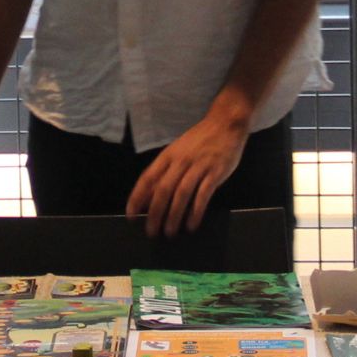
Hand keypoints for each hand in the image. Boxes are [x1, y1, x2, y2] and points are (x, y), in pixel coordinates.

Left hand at [127, 113, 248, 238]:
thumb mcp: (177, 151)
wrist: (226, 124)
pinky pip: (203, 195)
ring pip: (181, 195)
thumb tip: (150, 196)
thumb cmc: (199, 140)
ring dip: (174, 216)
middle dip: (155, 213)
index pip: (147, 178)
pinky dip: (195, 212)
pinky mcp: (215, 173)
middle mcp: (180, 161)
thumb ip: (165, 171)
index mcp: (168, 156)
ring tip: (169, 233)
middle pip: (163, 190)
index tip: (131, 216)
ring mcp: (198, 166)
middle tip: (151, 232)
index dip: (137, 198)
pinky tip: (191, 225)